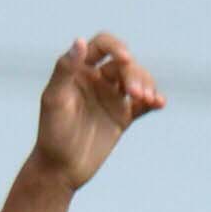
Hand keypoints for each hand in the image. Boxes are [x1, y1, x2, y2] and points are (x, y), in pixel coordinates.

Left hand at [30, 32, 163, 189]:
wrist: (59, 170)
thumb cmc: (51, 133)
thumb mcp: (54, 100)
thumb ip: (65, 70)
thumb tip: (79, 41)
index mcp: (79, 70)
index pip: (102, 46)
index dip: (116, 47)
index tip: (125, 58)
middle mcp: (97, 80)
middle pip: (124, 64)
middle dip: (134, 74)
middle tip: (135, 93)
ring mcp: (111, 97)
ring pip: (137, 80)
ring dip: (146, 85)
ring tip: (147, 99)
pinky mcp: (122, 116)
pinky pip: (143, 104)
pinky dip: (154, 101)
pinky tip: (159, 103)